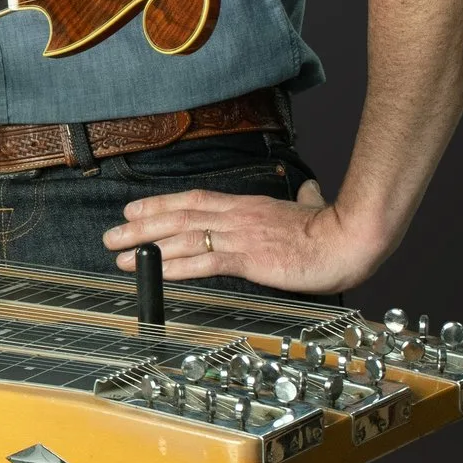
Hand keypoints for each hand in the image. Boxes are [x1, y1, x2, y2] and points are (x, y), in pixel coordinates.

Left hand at [103, 179, 387, 296]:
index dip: (160, 205)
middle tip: (110, 235)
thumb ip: (305, 201)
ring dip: (147, 247)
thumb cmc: (336, 229)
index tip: (134, 210)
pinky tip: (155, 271)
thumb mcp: (312, 210)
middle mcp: (236, 217)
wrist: (351, 238)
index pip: (193, 201)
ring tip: (119, 256)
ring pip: (182, 237)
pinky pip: (203, 261)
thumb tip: (310, 192)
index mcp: (247, 206)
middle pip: (178, 217)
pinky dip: (175, 265)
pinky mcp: (248, 258)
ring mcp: (240, 236)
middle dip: (140, 227)